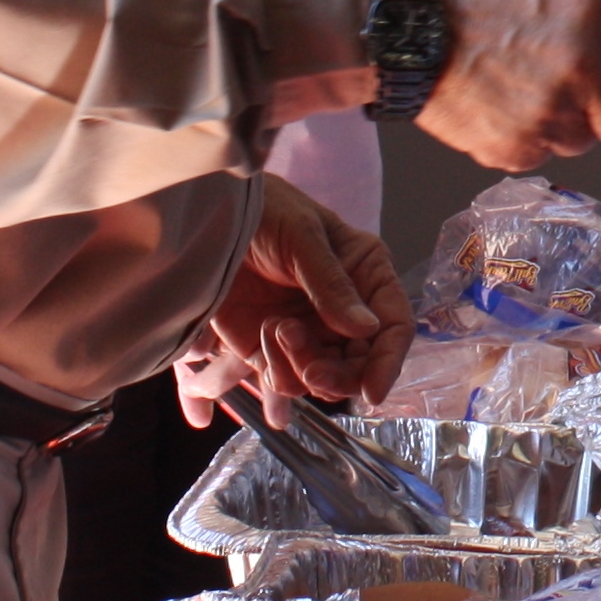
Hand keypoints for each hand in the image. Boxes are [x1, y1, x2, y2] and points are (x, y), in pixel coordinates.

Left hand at [174, 175, 414, 425]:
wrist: (206, 218)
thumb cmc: (264, 209)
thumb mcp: (303, 237)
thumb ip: (333, 285)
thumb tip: (369, 329)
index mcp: (365, 275)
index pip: (394, 325)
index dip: (389, 361)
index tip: (373, 391)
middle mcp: (344, 310)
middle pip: (362, 364)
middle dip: (340, 374)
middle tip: (314, 371)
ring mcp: (309, 332)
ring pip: (325, 378)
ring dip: (304, 366)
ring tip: (278, 329)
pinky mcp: (271, 349)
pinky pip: (286, 380)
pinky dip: (277, 367)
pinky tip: (264, 332)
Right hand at [415, 0, 600, 167]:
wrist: (395, 22)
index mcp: (593, 16)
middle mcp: (579, 68)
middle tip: (595, 103)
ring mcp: (546, 114)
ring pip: (585, 142)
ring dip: (569, 124)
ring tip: (527, 88)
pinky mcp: (514, 149)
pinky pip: (543, 155)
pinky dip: (530, 138)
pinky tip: (502, 104)